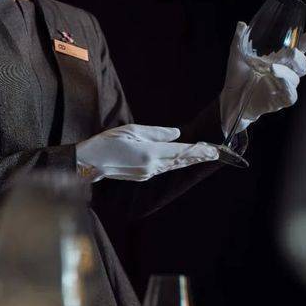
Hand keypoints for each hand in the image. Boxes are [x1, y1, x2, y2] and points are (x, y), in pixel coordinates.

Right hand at [76, 124, 218, 182]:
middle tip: (215, 154)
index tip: (214, 149)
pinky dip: (175, 164)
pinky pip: (163, 169)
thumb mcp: (132, 130)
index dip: (199, 150)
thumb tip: (177, 134)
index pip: (181, 151)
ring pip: (172, 166)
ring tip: (201, 156)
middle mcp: (152, 166)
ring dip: (187, 161)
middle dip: (197, 157)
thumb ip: (156, 133)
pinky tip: (180, 160)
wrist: (90, 162)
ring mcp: (147, 173)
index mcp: (150, 153)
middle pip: (180, 161)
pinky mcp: (142, 176)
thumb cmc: (107, 142)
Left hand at [219, 21, 305, 136]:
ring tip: (272, 68)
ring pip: (295, 79)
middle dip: (298, 58)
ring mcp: (284, 87)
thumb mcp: (237, 57)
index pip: (298, 49)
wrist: (230, 99)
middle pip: (302, 64)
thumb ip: (240, 41)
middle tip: (290, 52)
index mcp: (279, 60)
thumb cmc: (237, 77)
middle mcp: (285, 73)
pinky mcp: (280, 101)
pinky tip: (280, 82)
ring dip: (286, 72)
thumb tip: (241, 24)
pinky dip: (287, 88)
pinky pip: (290, 95)